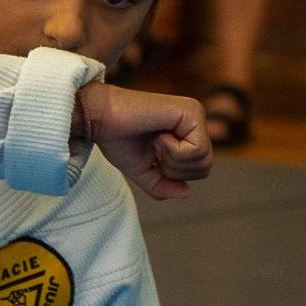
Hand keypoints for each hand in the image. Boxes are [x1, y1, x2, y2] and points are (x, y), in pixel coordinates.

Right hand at [82, 82, 211, 199]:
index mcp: (187, 132)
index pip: (198, 169)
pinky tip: (159, 136)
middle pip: (205, 167)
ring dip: (172, 159)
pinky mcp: (192, 111)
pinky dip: (173, 151)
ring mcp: (196, 114)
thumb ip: (163, 184)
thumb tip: (186, 193)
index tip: (152, 154)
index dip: (173, 174)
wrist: (100, 117)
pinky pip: (197, 149)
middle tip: (154, 150)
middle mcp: (195, 121)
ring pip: (203, 160)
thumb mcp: (142, 170)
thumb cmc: (117, 138)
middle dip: (175, 170)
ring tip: (155, 142)